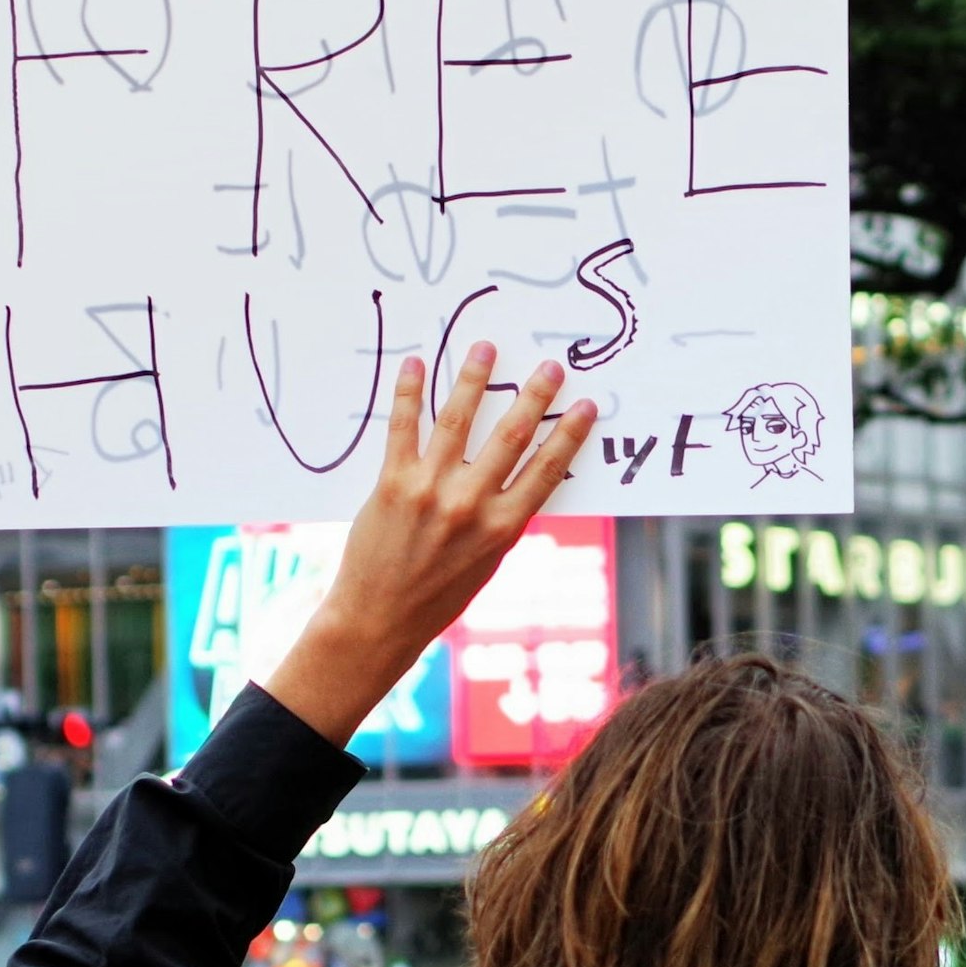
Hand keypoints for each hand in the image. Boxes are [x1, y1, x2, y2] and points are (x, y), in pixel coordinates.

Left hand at [270, 345, 595, 745]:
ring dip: (476, 379)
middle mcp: (471, 505)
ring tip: (487, 347)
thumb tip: (518, 474)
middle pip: (512, 437)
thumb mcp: (487, 562)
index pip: (547, 470)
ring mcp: (431, 491)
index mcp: (503, 528)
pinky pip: (403, 428)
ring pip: (459, 421)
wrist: (379, 618)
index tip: (587, 405)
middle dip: (535, 396)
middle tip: (549, 366)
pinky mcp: (392, 484)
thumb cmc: (437, 596)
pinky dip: (411, 392)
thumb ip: (501, 518)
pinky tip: (417, 363)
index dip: (570, 434)